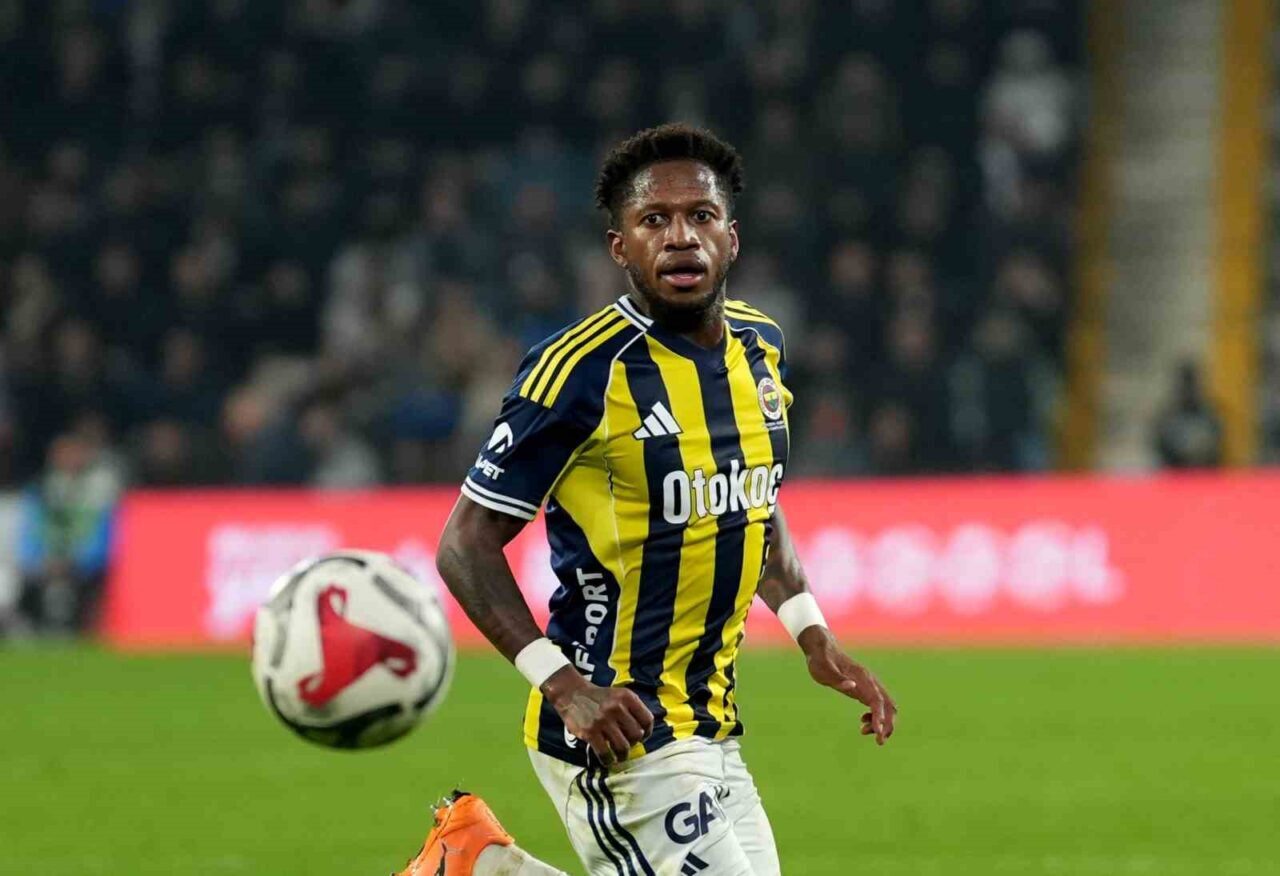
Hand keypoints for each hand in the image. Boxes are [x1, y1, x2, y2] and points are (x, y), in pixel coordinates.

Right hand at [542, 667, 653, 763]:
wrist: (571, 693)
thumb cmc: (598, 697)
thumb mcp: (618, 695)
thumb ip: (631, 710)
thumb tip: (642, 733)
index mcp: (627, 697)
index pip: (647, 719)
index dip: (647, 732)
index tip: (643, 737)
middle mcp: (617, 707)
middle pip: (636, 735)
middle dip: (633, 744)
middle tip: (627, 745)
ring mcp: (603, 720)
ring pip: (623, 747)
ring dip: (623, 755)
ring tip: (619, 757)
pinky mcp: (590, 732)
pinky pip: (605, 753)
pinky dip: (608, 760)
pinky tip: (607, 760)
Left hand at [799, 627, 897, 744]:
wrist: (823, 649)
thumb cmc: (821, 660)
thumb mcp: (823, 670)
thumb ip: (837, 678)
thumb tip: (852, 687)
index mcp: (862, 678)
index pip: (877, 701)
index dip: (880, 718)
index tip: (878, 734)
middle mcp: (870, 682)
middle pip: (889, 706)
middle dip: (887, 725)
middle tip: (877, 741)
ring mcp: (870, 685)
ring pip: (887, 707)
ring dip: (882, 722)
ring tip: (864, 731)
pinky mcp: (866, 688)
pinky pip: (879, 705)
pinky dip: (876, 716)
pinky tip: (863, 721)